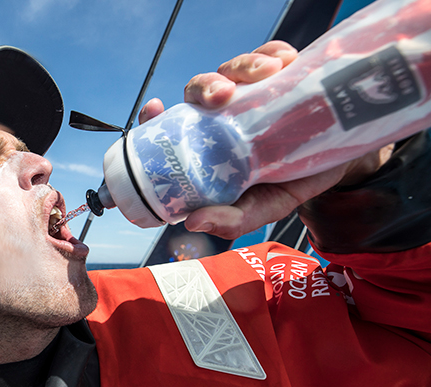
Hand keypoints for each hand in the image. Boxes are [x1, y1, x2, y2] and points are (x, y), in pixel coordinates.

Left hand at [138, 41, 390, 238]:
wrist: (344, 165)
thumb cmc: (292, 183)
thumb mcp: (264, 207)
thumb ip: (231, 219)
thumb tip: (192, 221)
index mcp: (210, 141)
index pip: (171, 124)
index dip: (155, 116)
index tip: (153, 108)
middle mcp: (226, 112)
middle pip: (200, 90)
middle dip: (204, 87)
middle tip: (220, 96)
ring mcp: (253, 90)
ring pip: (232, 69)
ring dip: (241, 67)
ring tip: (263, 74)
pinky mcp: (283, 73)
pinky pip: (271, 54)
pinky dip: (273, 54)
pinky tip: (283, 63)